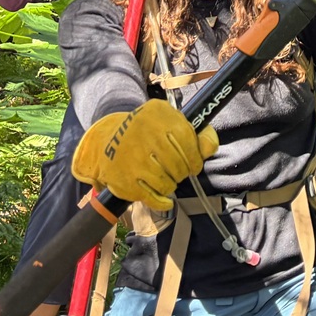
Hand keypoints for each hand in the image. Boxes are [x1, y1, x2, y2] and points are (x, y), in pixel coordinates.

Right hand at [72, 100, 219, 209]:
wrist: (106, 141)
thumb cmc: (147, 132)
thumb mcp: (170, 121)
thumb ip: (196, 133)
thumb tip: (209, 147)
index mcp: (158, 114)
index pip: (188, 142)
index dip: (196, 158)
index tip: (193, 164)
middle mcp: (143, 133)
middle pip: (179, 165)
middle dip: (183, 172)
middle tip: (178, 171)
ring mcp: (132, 159)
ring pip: (168, 183)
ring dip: (172, 184)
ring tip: (166, 178)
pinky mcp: (125, 181)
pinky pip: (154, 198)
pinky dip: (163, 201)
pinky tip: (166, 199)